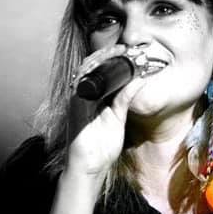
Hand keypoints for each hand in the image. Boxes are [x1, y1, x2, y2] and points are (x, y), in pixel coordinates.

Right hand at [67, 45, 147, 175]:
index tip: (129, 50)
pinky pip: (81, 85)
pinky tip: (102, 65)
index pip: (103, 71)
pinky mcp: (74, 107)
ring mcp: (77, 100)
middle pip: (92, 66)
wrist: (88, 167)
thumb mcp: (118, 118)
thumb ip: (125, 100)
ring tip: (117, 51)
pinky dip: (92, 73)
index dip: (113, 58)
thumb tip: (138, 81)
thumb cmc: (101, 146)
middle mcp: (84, 95)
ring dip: (101, 59)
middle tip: (125, 46)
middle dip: (107, 54)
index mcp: (95, 97)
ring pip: (86, 71)